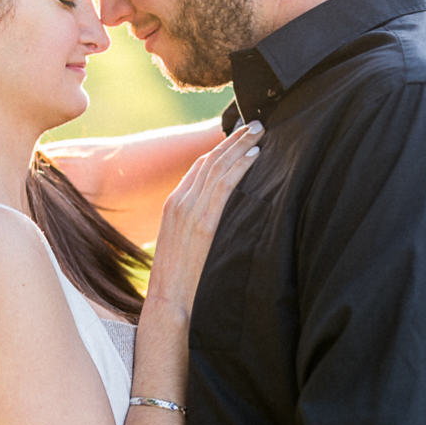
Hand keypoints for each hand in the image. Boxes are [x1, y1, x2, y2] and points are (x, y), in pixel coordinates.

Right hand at [145, 122, 260, 319]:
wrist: (166, 300)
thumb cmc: (176, 279)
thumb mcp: (182, 244)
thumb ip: (194, 224)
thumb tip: (214, 217)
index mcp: (172, 204)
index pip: (198, 167)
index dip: (220, 149)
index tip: (238, 138)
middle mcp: (179, 201)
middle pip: (209, 160)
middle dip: (233, 139)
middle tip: (254, 123)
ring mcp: (189, 211)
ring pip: (217, 167)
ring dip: (240, 146)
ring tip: (259, 131)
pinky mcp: (203, 223)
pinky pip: (223, 186)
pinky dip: (240, 167)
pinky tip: (255, 156)